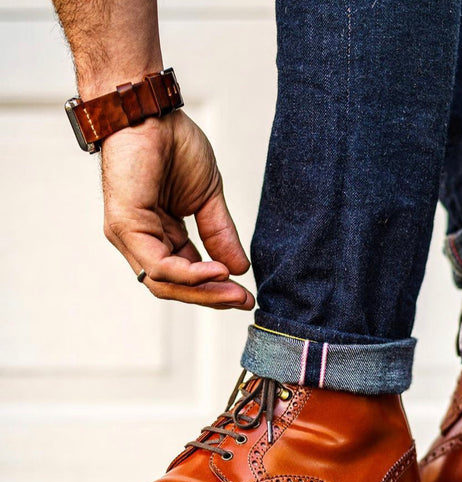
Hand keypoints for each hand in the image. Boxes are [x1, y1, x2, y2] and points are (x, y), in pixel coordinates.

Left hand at [101, 110, 253, 309]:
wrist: (151, 110)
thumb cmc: (173, 144)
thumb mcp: (208, 198)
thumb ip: (220, 234)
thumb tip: (239, 268)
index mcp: (160, 234)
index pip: (186, 275)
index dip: (216, 289)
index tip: (246, 296)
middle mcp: (142, 240)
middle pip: (174, 286)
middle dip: (211, 297)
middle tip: (243, 301)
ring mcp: (129, 236)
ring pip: (164, 282)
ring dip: (202, 291)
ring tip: (234, 290)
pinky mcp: (125, 226)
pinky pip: (158, 265)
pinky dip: (189, 274)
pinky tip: (216, 271)